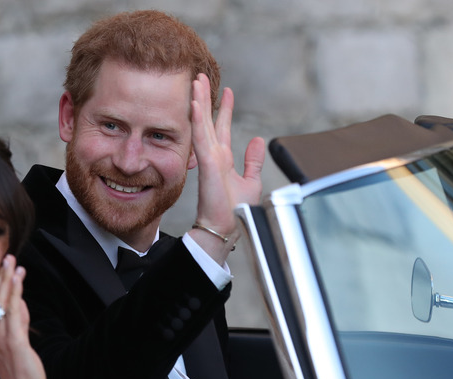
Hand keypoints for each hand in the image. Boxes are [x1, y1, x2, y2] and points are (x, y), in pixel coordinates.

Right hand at [0, 255, 47, 378]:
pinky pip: (13, 314)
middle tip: (7, 257)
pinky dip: (15, 295)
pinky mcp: (15, 344)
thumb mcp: (17, 344)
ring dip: (8, 281)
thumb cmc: (22, 374)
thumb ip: (18, 323)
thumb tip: (21, 302)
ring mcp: (1, 341)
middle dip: (0, 277)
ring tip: (13, 263)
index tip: (3, 268)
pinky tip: (18, 281)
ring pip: (1, 304)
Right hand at [190, 74, 265, 262]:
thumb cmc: (235, 211)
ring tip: (196, 81)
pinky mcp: (207, 164)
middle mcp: (213, 155)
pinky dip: (197, 120)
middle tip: (201, 76)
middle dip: (205, 98)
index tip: (226, 91)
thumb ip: (253, 160)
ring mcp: (208, 159)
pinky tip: (194, 104)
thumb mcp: (251, 181)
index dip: (224, 108)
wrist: (226, 228)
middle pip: (208, 120)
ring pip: (201, 124)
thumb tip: (258, 140)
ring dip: (198, 102)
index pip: (222, 127)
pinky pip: (201, 138)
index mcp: (223, 159)